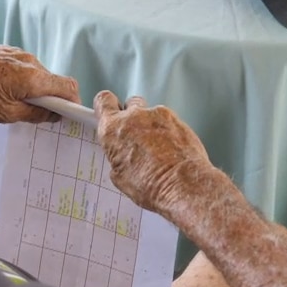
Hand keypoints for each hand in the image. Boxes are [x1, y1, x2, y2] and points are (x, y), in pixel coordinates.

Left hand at [0, 46, 79, 123]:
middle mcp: (29, 61)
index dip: (73, 101)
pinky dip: (22, 80)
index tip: (70, 114)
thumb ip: (35, 114)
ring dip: (34, 89)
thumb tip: (53, 115)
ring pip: (37, 74)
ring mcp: (16, 53)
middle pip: (52, 80)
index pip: (68, 86)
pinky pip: (23, 67)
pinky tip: (5, 91)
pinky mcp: (5, 51)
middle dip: (51, 98)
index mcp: (32, 77)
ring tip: (16, 104)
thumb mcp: (6, 113)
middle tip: (40, 116)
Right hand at [94, 91, 211, 212]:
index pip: (103, 101)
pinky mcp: (177, 119)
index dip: (106, 106)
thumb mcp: (120, 177)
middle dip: (132, 116)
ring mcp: (157, 115)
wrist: (183, 186)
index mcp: (113, 129)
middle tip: (136, 136)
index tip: (109, 112)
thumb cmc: (151, 186)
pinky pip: (169, 121)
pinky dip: (169, 131)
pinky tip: (172, 150)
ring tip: (157, 148)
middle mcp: (134, 116)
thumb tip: (122, 155)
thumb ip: (117, 155)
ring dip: (151, 125)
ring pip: (150, 113)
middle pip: (129, 104)